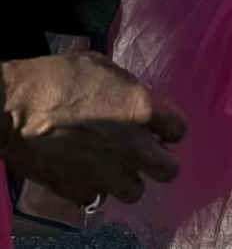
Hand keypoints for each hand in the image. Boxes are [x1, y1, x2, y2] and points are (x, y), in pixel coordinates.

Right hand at [1, 52, 185, 206]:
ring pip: (135, 192)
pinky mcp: (79, 191)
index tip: (159, 126)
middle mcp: (132, 147)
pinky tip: (85, 172)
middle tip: (144, 151)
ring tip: (114, 166)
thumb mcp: (104, 68)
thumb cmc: (61, 77)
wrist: (18, 108)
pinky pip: (97, 197)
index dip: (169, 127)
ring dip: (128, 179)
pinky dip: (94, 187)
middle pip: (168, 170)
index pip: (179, 129)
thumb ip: (128, 89)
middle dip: (159, 161)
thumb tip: (135, 99)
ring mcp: (107, 173)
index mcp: (142, 110)